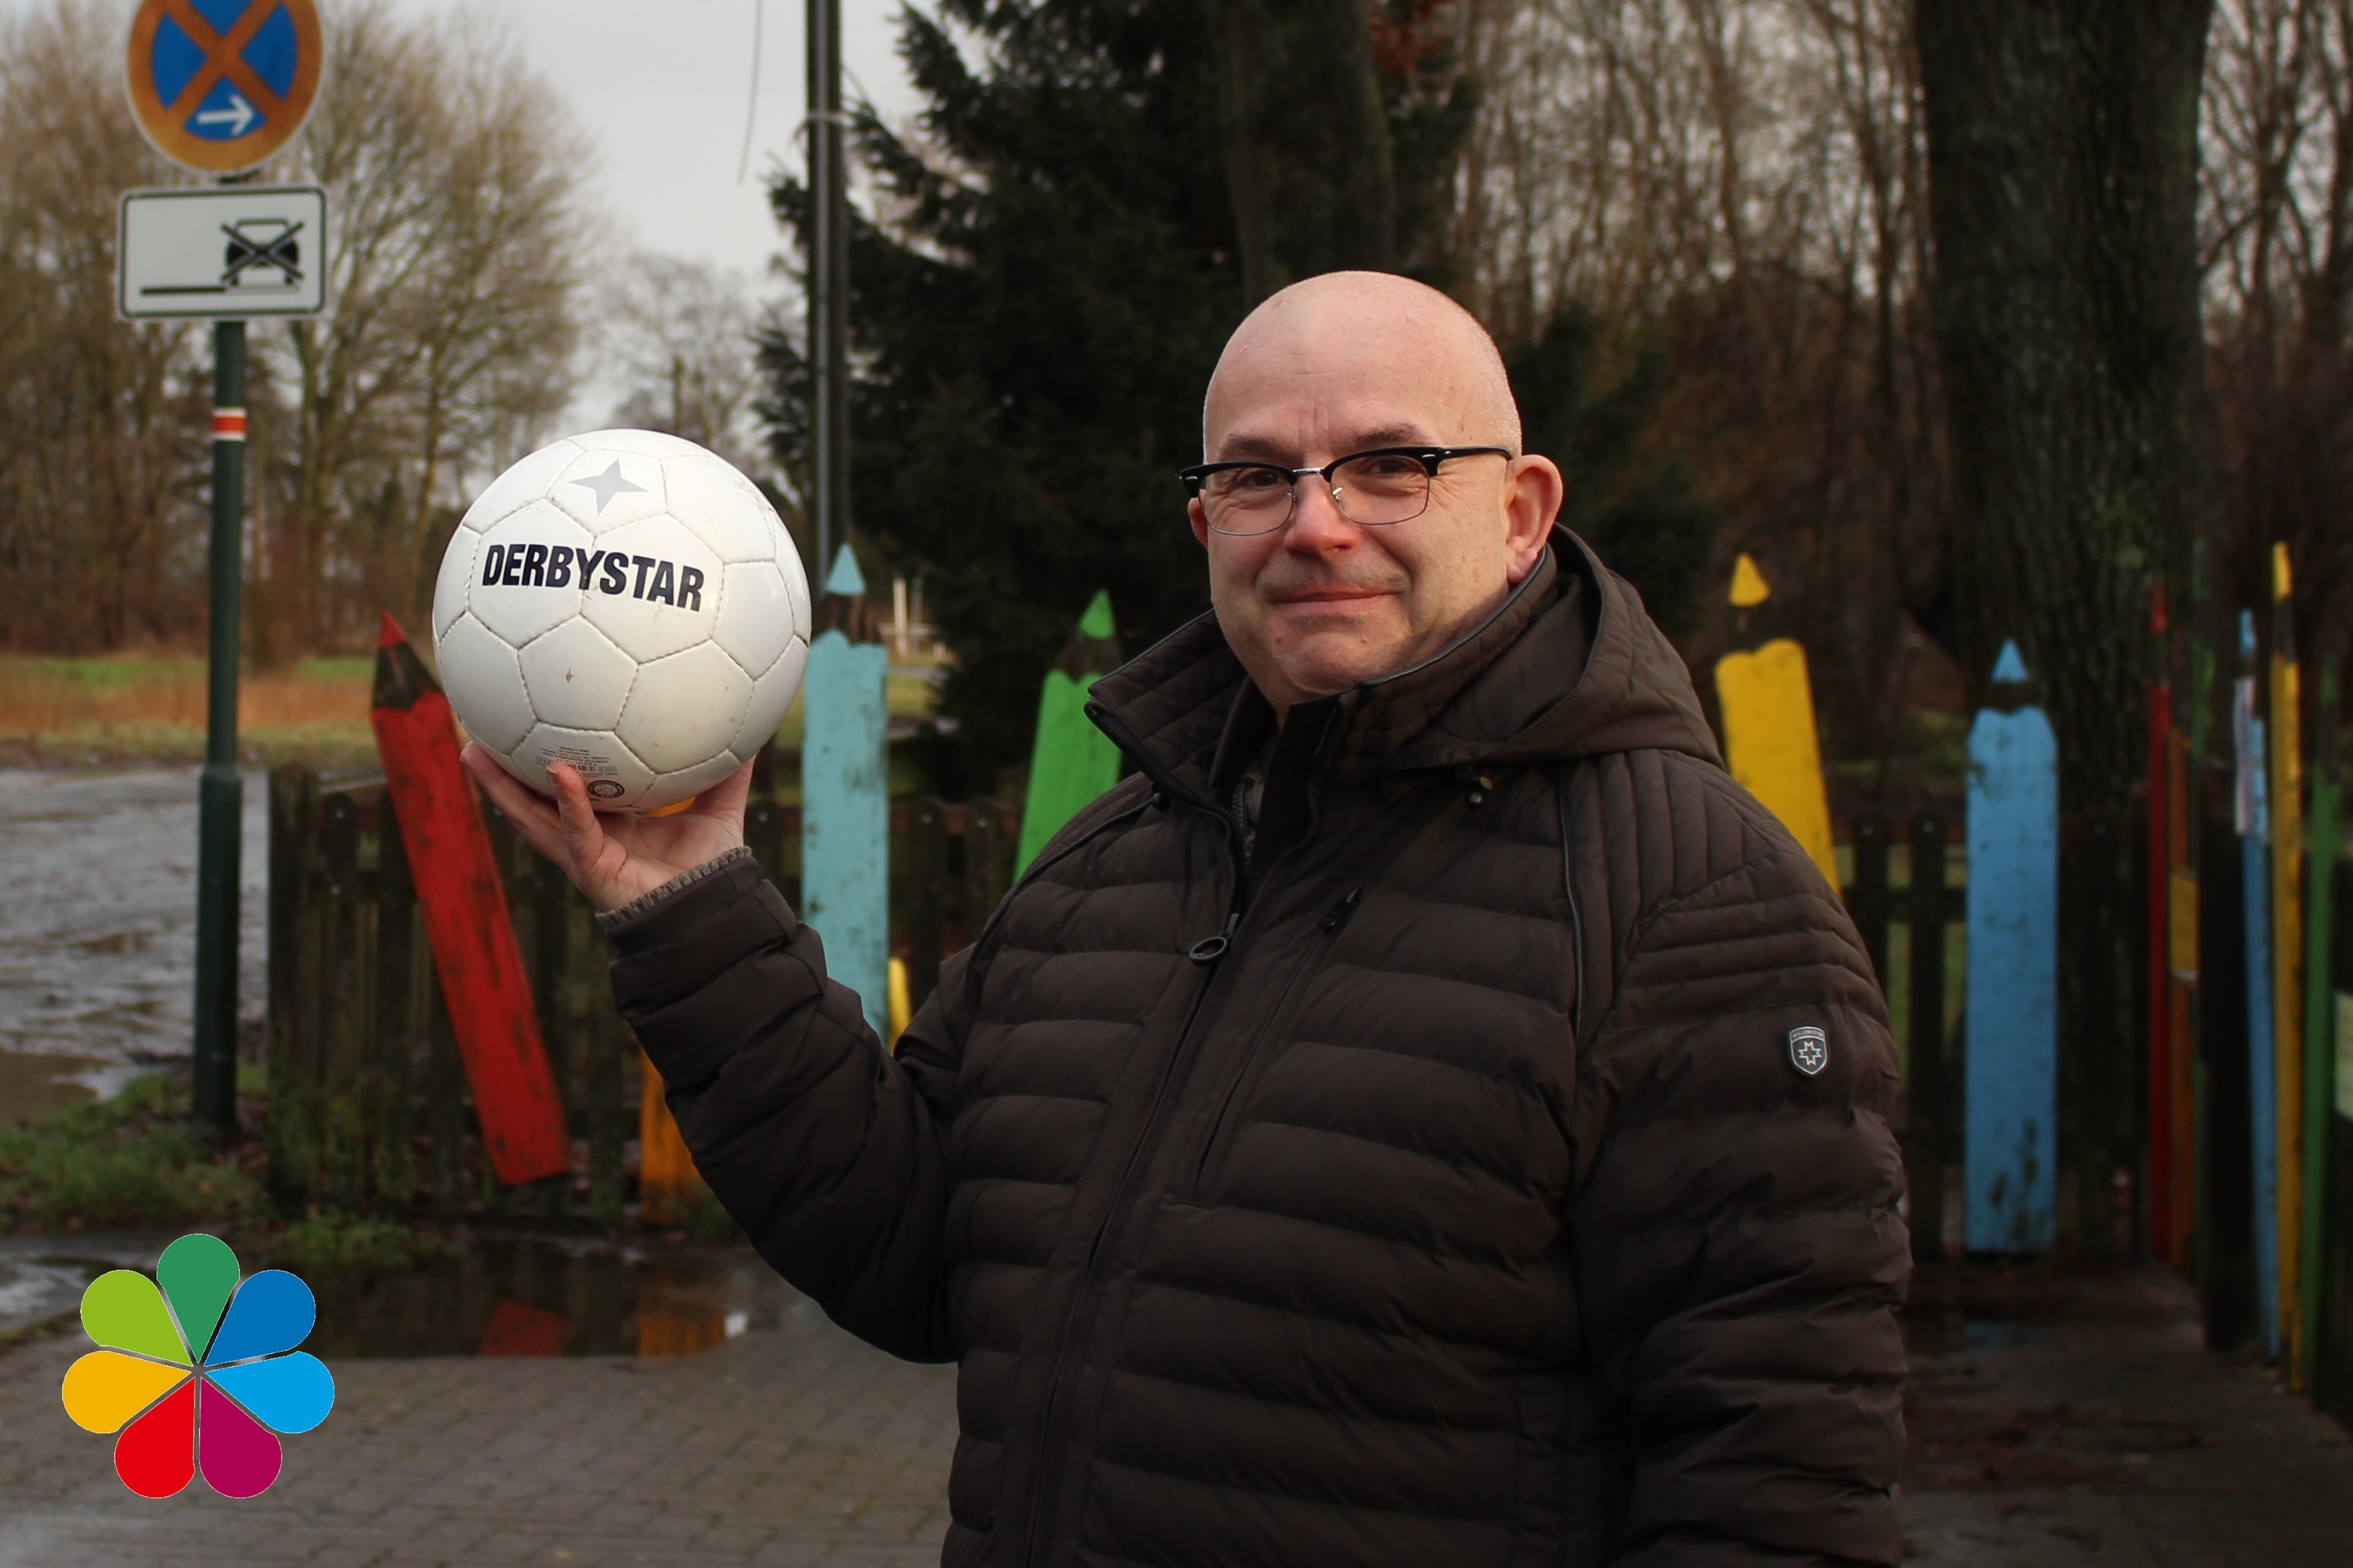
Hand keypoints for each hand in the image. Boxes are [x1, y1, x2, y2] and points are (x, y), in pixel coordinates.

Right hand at [460, 743, 754, 911]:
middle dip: (502, 770)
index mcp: (610, 822)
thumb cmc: (711, 868)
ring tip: (473, 752)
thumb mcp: (720, 810)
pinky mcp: (592, 867)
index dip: (544, 761)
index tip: (526, 725)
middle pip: (532, 798)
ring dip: (502, 787)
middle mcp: (588, 836)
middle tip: (475, 732)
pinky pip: (575, 830)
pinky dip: (566, 802)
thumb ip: (729, 774)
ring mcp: (584, 853)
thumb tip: (748, 732)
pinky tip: (558, 772)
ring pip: (532, 815)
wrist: (712, 910)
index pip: (567, 787)